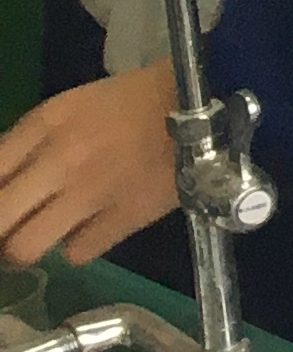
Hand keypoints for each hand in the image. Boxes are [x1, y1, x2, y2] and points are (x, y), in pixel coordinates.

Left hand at [0, 64, 177, 263]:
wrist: (211, 102)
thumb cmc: (138, 100)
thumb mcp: (73, 106)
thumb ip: (32, 141)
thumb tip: (3, 182)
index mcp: (45, 124)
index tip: (4, 205)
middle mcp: (59, 159)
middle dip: (1, 229)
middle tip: (14, 227)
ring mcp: (91, 192)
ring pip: (26, 247)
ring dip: (31, 244)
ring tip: (46, 235)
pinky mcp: (125, 216)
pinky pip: (77, 252)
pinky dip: (79, 246)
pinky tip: (93, 228)